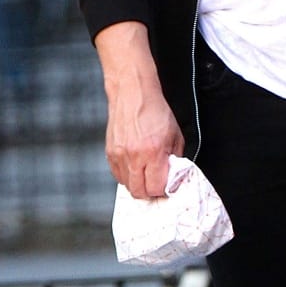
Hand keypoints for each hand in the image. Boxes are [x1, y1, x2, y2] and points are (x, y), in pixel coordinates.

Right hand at [94, 22, 184, 198]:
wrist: (133, 94)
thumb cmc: (156, 111)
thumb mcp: (175, 135)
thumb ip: (175, 158)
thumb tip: (173, 175)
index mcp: (153, 152)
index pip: (156, 187)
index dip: (163, 190)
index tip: (167, 186)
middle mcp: (134, 156)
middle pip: (139, 192)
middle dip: (150, 192)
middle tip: (156, 185)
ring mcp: (119, 155)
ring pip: (127, 186)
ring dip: (138, 184)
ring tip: (146, 175)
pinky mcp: (110, 152)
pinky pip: (118, 175)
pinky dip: (127, 176)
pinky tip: (135, 167)